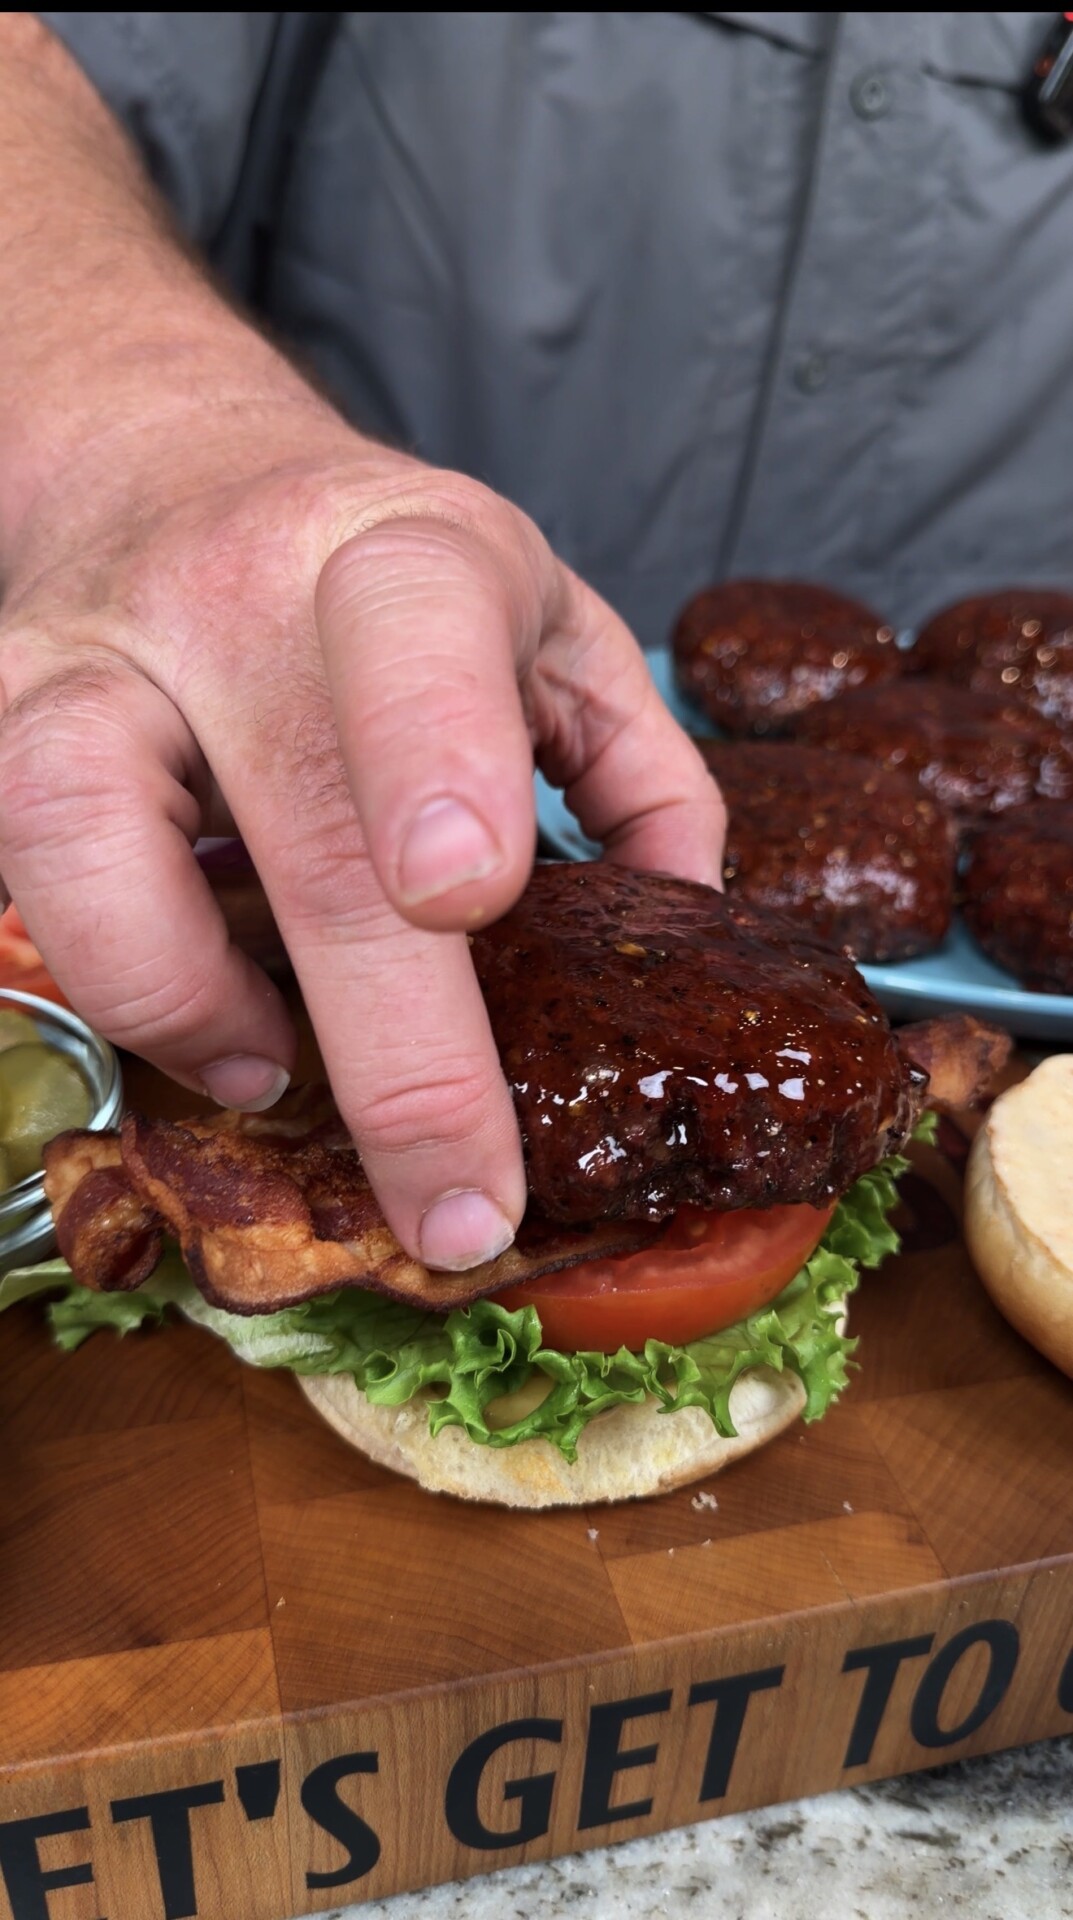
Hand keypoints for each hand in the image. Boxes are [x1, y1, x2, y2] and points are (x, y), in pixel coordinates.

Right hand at [0, 413, 725, 1268]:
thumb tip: (684, 921)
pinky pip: (24, 876)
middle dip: (393, 1048)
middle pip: (293, 818)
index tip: (468, 896)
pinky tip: (205, 1017)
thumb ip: (630, 759)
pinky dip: (117, 985)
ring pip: (74, 832)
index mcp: (402, 554)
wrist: (169, 465)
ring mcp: (84, 654)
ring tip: (275, 1068)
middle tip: (460, 1205)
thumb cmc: (379, 575)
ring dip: (186, 1003)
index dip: (438, 758)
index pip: (413, 624)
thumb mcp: (543, 618)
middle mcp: (230, 592)